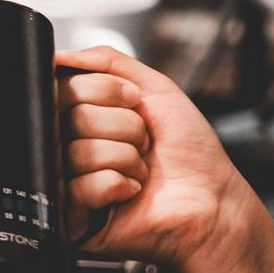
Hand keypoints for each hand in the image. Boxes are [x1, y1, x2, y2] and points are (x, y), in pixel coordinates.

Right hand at [58, 46, 245, 267]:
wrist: (213, 199)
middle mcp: (75, 145)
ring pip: (77, 151)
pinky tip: (131, 192)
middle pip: (71, 116)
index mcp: (87, 115)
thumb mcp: (154, 87)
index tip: (135, 102)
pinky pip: (79, 187)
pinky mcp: (76, 217)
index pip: (66, 86)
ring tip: (141, 169)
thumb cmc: (190, 150)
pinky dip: (116, 184)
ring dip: (125, 157)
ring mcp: (73, 182)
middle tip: (144, 141)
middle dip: (124, 126)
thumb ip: (108, 62)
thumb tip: (60, 55)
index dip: (106, 90)